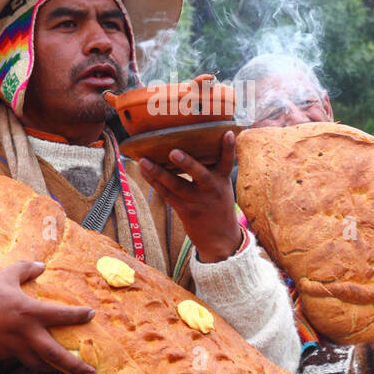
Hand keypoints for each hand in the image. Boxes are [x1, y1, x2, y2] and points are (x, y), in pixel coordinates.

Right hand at [0, 260, 96, 373]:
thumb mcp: (4, 276)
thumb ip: (25, 268)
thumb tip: (41, 265)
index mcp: (28, 312)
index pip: (60, 316)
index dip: (78, 316)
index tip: (91, 315)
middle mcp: (25, 334)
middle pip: (55, 355)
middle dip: (76, 366)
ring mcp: (14, 348)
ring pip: (40, 364)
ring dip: (56, 369)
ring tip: (70, 372)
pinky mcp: (3, 356)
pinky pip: (23, 360)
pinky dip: (35, 361)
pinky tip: (40, 359)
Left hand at [138, 131, 242, 261]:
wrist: (221, 239)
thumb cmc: (218, 206)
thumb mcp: (222, 188)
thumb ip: (212, 170)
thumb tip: (193, 145)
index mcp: (223, 180)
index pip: (227, 161)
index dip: (228, 148)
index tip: (227, 133)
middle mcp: (211, 189)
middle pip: (199, 174)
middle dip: (187, 163)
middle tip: (173, 152)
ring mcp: (197, 201)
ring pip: (176, 185)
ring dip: (158, 172)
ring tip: (144, 161)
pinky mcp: (185, 211)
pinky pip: (167, 194)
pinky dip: (154, 182)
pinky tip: (144, 171)